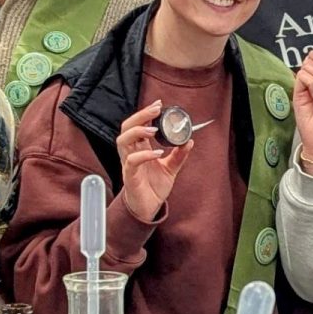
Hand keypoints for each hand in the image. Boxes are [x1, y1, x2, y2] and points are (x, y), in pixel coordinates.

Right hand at [114, 100, 192, 220]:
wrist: (149, 209)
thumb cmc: (154, 187)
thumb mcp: (171, 168)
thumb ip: (179, 155)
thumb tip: (189, 141)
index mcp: (139, 148)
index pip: (137, 125)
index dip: (146, 113)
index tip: (159, 105)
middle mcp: (131, 153)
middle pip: (126, 127)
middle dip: (140, 116)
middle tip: (156, 110)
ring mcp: (128, 164)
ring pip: (122, 141)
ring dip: (138, 131)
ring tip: (153, 130)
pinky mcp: (130, 176)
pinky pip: (132, 162)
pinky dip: (144, 155)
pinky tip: (157, 153)